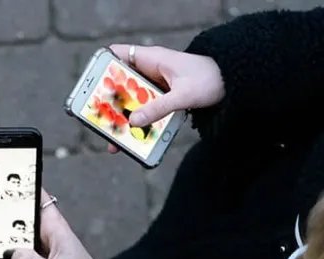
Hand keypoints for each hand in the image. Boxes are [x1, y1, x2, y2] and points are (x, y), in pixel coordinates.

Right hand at [0, 193, 109, 258]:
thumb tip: (9, 252)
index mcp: (55, 227)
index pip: (39, 197)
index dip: (22, 187)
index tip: (1, 183)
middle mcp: (48, 233)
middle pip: (20, 217)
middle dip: (0, 219)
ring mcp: (43, 246)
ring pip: (15, 240)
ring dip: (1, 249)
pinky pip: (18, 258)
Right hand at [102, 44, 223, 153]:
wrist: (233, 83)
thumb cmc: (210, 80)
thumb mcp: (183, 96)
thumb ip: (158, 108)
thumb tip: (134, 122)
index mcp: (151, 59)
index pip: (117, 54)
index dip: (101, 68)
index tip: (90, 86)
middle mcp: (150, 70)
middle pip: (120, 83)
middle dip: (108, 102)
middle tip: (96, 119)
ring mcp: (156, 84)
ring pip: (131, 99)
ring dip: (123, 117)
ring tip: (113, 138)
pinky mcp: (162, 97)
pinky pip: (144, 109)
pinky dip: (139, 122)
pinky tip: (135, 138)